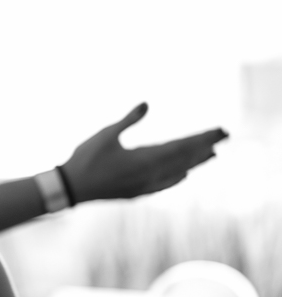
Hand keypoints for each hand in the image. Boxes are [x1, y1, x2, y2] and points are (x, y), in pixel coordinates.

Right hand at [61, 103, 227, 202]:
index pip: (183, 146)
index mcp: (145, 159)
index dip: (203, 137)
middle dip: (206, 146)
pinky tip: (184, 173)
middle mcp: (151, 175)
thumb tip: (147, 104)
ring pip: (179, 172)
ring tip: (211, 154)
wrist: (72, 187)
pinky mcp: (138, 192)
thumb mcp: (106, 134)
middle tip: (225, 136)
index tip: (220, 131)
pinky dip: (178, 176)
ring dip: (195, 161)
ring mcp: (146, 186)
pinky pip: (166, 183)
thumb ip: (128, 120)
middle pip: (186, 159)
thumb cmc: (86, 158)